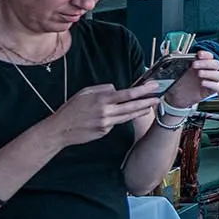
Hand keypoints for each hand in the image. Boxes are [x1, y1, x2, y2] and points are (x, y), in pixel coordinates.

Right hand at [46, 83, 161, 146]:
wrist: (60, 130)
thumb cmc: (71, 109)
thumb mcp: (84, 92)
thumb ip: (102, 89)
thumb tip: (116, 89)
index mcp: (101, 99)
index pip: (127, 94)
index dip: (142, 90)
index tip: (153, 86)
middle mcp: (106, 112)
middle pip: (132, 106)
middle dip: (147, 102)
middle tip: (158, 98)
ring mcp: (106, 123)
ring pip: (128, 116)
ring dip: (140, 111)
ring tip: (149, 107)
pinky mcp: (104, 132)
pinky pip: (116, 123)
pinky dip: (120, 118)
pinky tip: (123, 115)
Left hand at [164, 52, 218, 108]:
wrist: (175, 97)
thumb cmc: (178, 82)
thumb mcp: (175, 71)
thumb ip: (177, 60)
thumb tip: (176, 52)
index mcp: (201, 64)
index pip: (209, 56)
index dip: (206, 54)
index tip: (199, 54)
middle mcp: (208, 71)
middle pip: (216, 64)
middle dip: (206, 63)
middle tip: (194, 65)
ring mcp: (210, 81)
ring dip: (211, 73)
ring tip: (199, 74)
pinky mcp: (210, 91)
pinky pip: (217, 87)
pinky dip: (212, 84)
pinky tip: (203, 83)